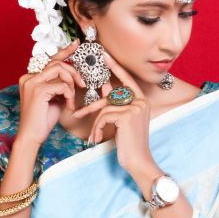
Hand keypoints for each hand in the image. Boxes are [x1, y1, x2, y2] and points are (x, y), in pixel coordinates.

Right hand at [15, 40, 85, 147]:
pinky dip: (69, 95)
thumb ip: (59, 86)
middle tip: (82, 84)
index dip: (64, 51)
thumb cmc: (43, 120)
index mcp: (30, 77)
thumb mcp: (53, 99)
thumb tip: (72, 78)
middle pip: (57, 63)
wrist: (32, 136)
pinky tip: (68, 106)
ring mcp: (32, 82)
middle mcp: (29, 77)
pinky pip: (62, 85)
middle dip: (74, 72)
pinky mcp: (38, 90)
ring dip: (71, 83)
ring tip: (72, 97)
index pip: (50, 60)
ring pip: (60, 70)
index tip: (76, 44)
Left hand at [71, 51, 154, 173]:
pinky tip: (97, 139)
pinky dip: (97, 128)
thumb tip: (105, 86)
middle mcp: (141, 101)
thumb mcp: (122, 121)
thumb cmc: (129, 143)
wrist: (138, 161)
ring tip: (93, 137)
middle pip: (110, 97)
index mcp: (142, 100)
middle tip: (76, 113)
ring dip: (95, 124)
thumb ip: (116, 104)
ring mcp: (136, 107)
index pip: (127, 79)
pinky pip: (104, 116)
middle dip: (91, 107)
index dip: (115, 67)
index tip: (104, 55)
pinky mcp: (128, 115)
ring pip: (105, 108)